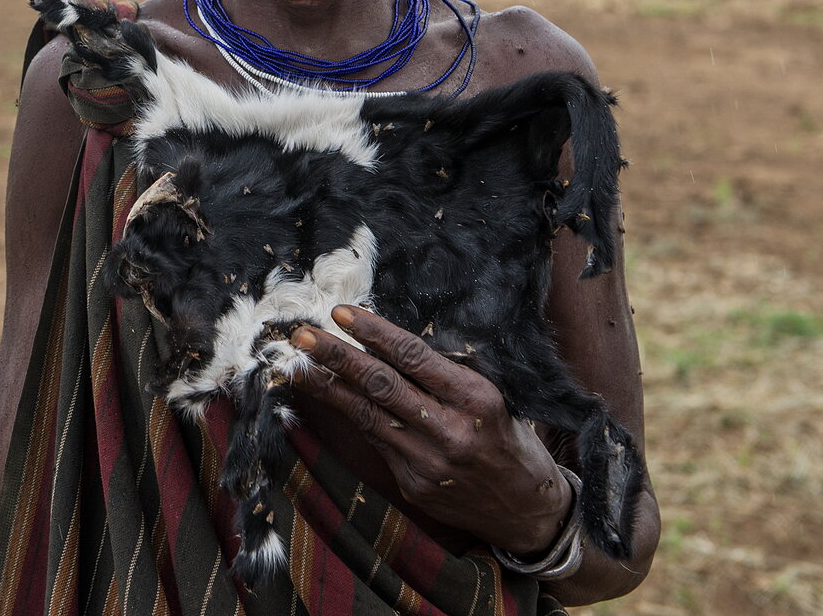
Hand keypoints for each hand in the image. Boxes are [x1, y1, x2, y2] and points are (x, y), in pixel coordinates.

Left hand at [290, 305, 571, 558]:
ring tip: (295, 365)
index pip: (413, 357)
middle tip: (302, 335)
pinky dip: (349, 415)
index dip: (373, 333)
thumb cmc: (510, 439)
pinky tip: (327, 397)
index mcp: (475, 398)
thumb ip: (446, 374)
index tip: (341, 313)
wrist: (527, 510)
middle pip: (381, 384)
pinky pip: (374, 440)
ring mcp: (427, 462)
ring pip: (366, 415)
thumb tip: (389, 342)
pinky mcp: (412, 484)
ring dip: (327, 388)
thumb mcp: (493, 396)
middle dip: (336, 357)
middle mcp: (449, 430)